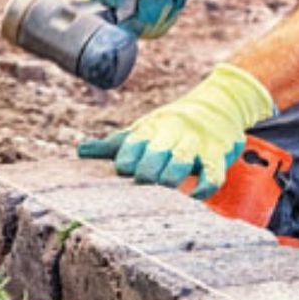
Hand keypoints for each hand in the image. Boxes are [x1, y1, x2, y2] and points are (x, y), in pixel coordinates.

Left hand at [77, 63, 276, 198]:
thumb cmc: (171, 125)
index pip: (132, 144)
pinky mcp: (217, 154)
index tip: (124, 171)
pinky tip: (195, 195)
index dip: (126, 161)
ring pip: (181, 162)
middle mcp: (172, 133)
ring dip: (170, 177)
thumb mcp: (143, 130)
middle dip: (147, 171)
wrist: (219, 104)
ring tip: (166, 183)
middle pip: (155, 154)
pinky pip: (213, 173)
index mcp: (150, 128)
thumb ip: (114, 144)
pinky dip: (205, 186)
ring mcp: (196, 144)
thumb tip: (79, 151)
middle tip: (144, 180)